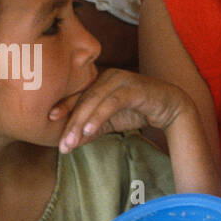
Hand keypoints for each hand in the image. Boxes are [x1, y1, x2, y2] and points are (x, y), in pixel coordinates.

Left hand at [50, 68, 193, 152]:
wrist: (171, 107)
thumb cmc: (139, 111)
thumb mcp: (110, 123)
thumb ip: (91, 130)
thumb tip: (68, 144)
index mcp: (102, 81)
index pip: (79, 95)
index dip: (64, 106)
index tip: (49, 120)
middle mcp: (109, 76)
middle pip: (84, 99)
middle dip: (71, 123)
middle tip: (62, 145)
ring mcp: (122, 80)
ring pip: (95, 100)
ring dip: (81, 122)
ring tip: (71, 142)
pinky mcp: (134, 88)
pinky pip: (112, 102)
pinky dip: (98, 116)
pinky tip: (89, 130)